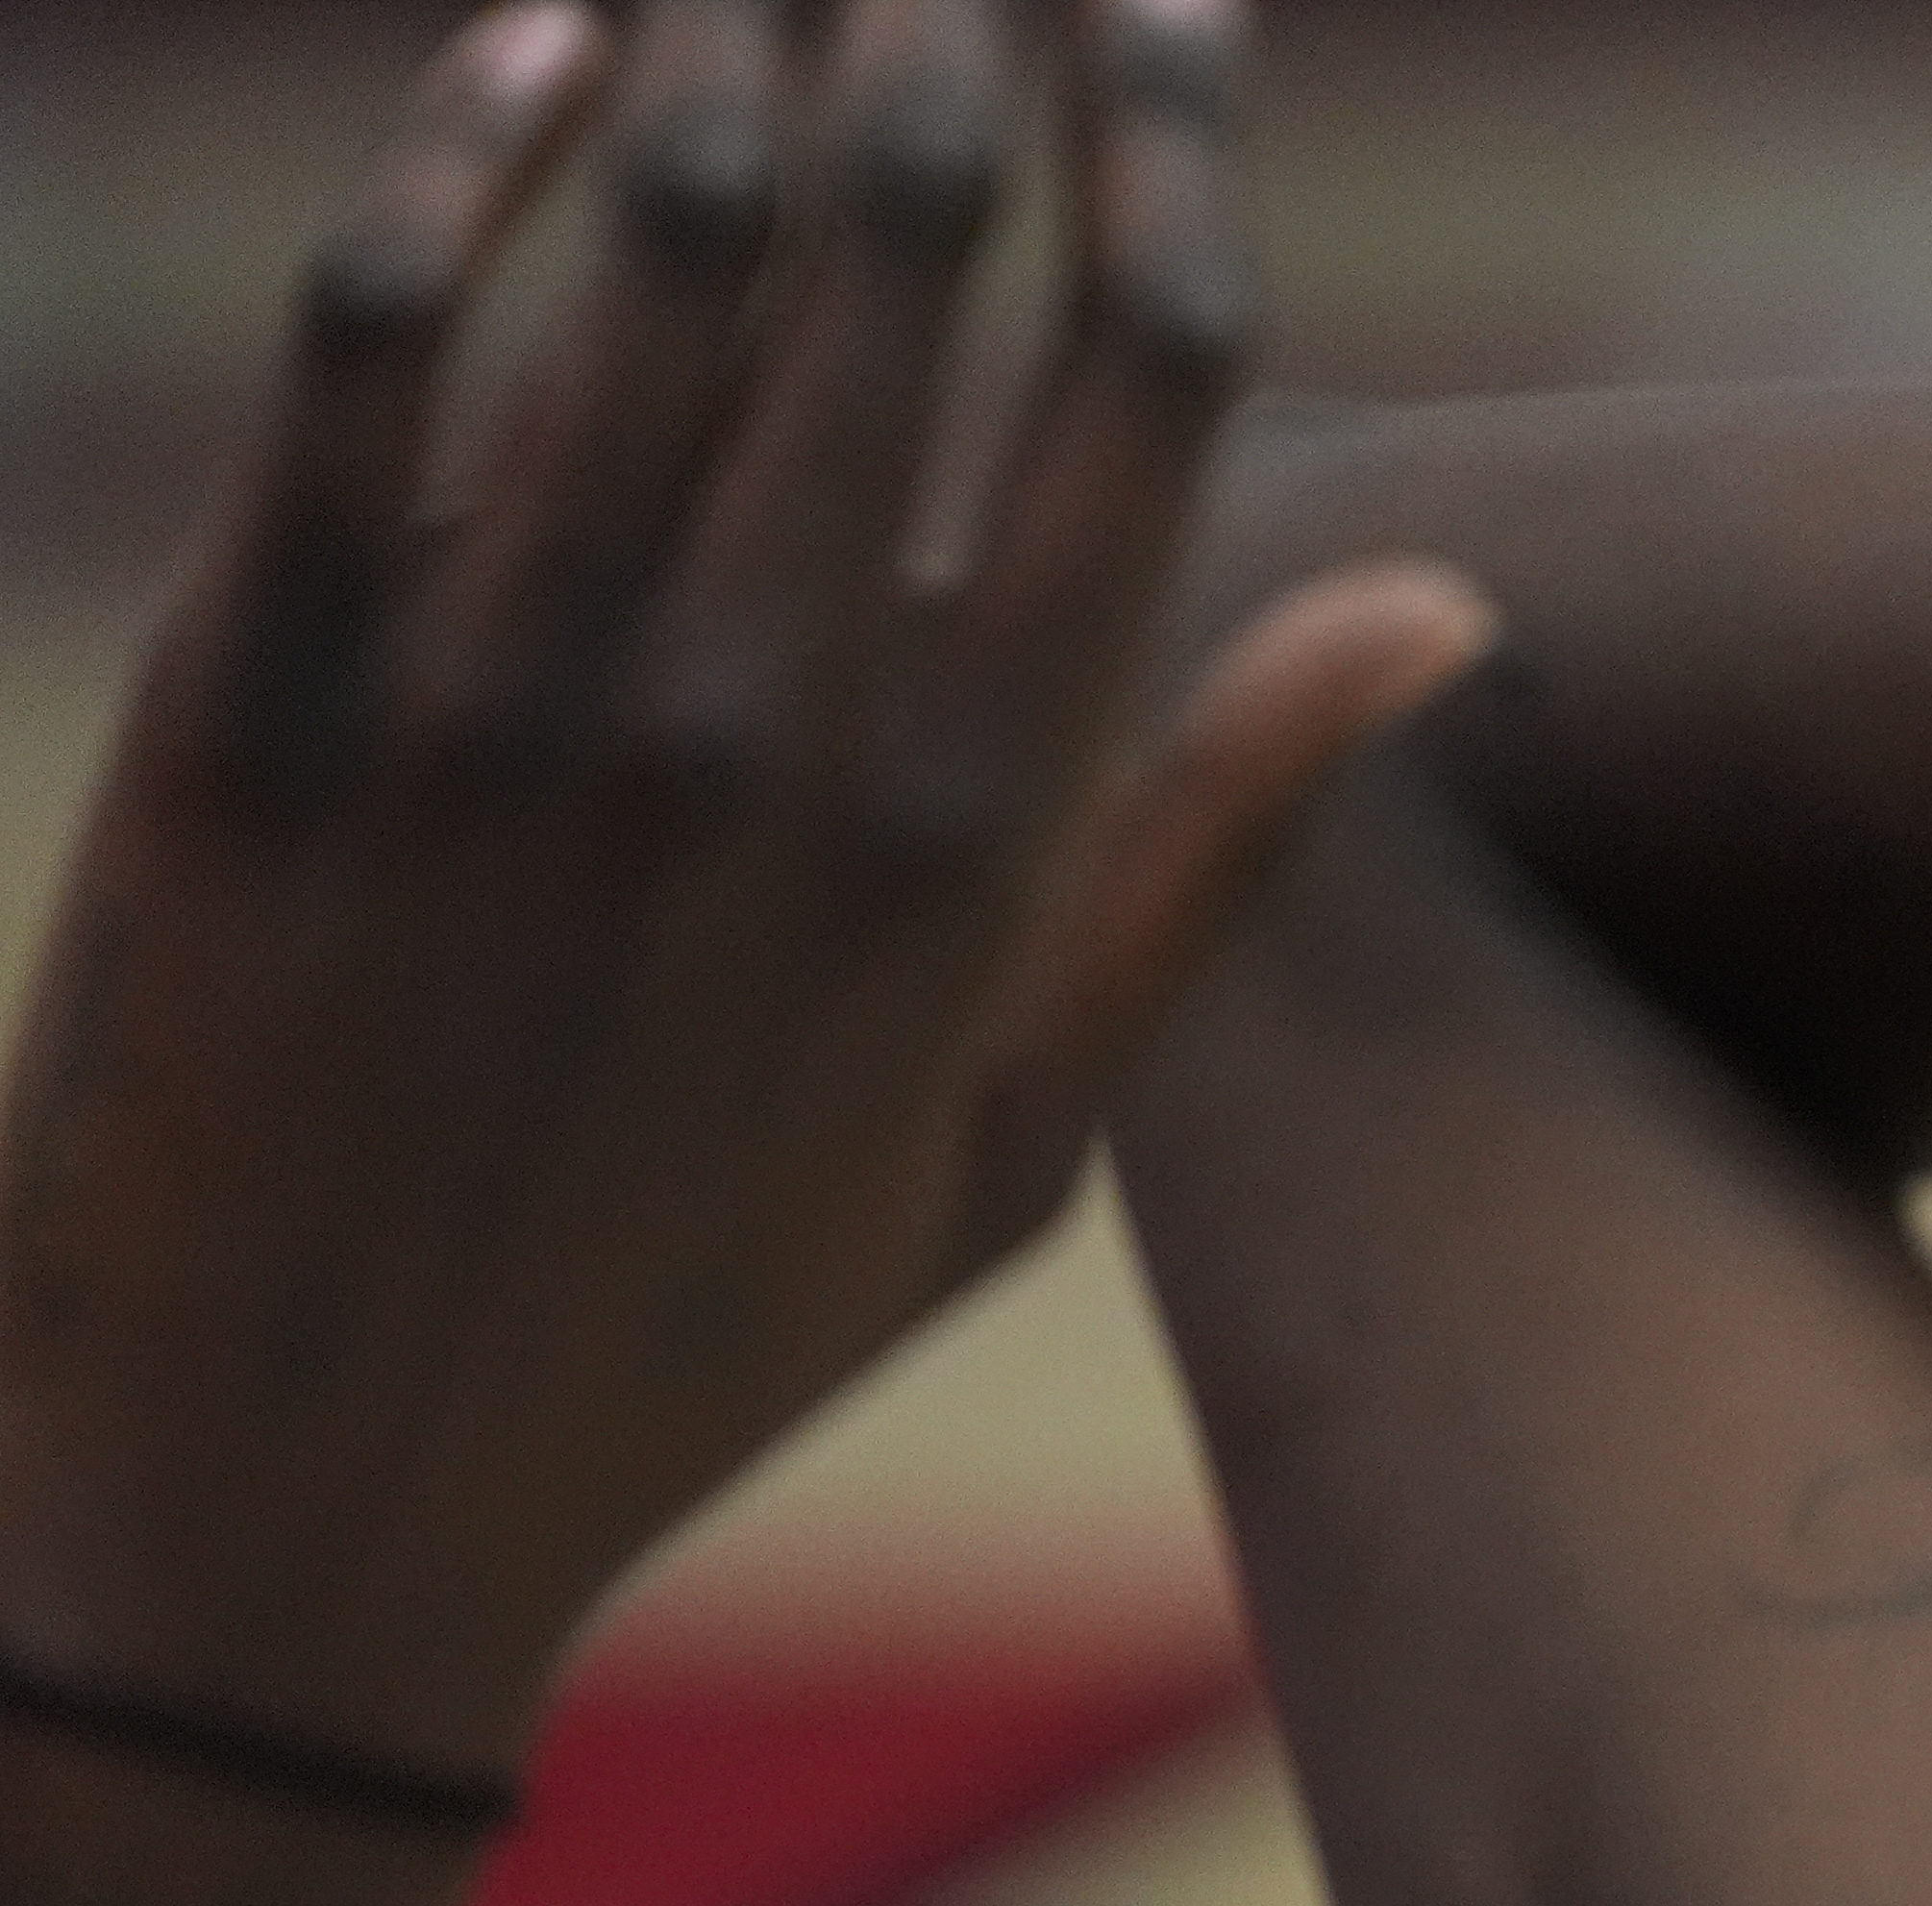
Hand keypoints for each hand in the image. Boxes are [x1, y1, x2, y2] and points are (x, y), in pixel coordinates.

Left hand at [0, 0, 1485, 1786]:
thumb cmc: (682, 1331)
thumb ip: (1216, 841)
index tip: (1159, 2)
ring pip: (655, 251)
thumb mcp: (1015, 1130)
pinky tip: (534, 46)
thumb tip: (1454, 594)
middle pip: (905, 254)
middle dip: (942, 21)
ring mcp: (506, 705)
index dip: (1164, 142)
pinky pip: (376, 341)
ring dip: (727, 35)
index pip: (1138, 382)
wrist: (287, 1514)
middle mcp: (766, 730)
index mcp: (976, 833)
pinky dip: (461, 153)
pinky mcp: (261, 691)